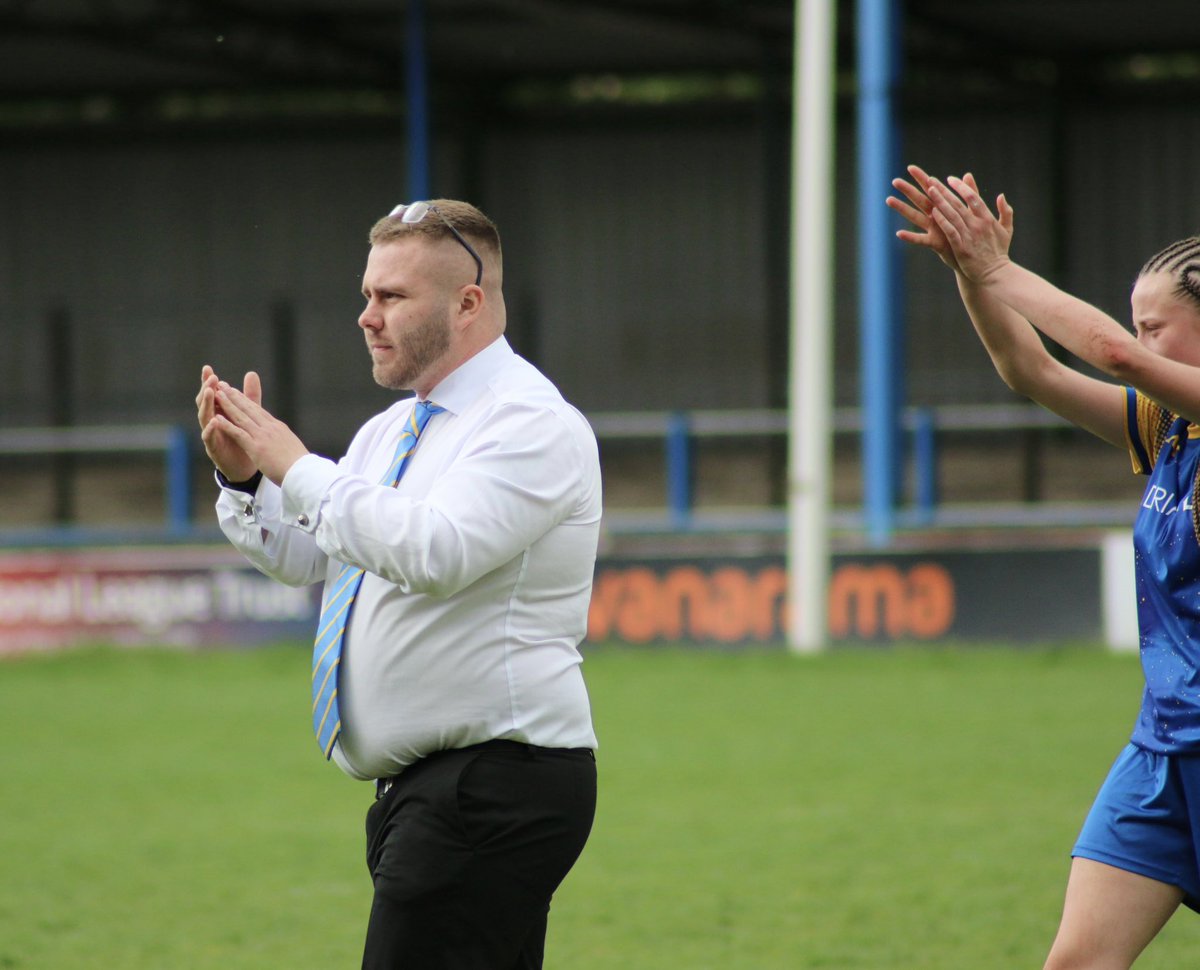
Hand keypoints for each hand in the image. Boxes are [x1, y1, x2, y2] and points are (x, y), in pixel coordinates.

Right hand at [197, 365, 261, 481]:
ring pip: (204, 418)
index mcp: (219, 413)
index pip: (212, 395)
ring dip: (206, 405)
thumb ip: (249, 396)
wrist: (248, 467)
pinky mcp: (214, 449)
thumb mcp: (248, 415)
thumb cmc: (244, 439)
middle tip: (210, 378)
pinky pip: (209, 438)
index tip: (208, 368)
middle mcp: (212, 422)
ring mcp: (211, 435)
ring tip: (210, 392)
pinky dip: (211, 429)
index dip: (209, 382)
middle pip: (205, 403)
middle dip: (206, 390)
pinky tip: (214, 421)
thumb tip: (251, 373)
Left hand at [209, 380, 308, 485]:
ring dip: (228, 405)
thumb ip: (284, 440)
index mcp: (278, 428)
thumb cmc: (301, 465)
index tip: (236, 392)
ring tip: (217, 394)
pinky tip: (217, 418)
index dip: (245, 401)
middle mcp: (270, 428)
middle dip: (234, 396)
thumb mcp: (293, 447)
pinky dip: (227, 425)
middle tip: (222, 385)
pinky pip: (239, 433)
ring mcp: (263, 436)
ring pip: (242, 417)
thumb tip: (284, 439)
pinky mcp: (257, 447)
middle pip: (249, 408)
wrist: (304, 473)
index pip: (259, 411)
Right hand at [886, 164, 978, 271]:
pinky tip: (898, 233)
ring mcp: (934, 230)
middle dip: (908, 190)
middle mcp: (937, 217)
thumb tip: (967, 175)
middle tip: (895, 181)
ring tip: (889, 200)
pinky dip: (910, 237)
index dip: (921, 178)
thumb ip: (971, 194)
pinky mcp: (935, 243)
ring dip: (902, 209)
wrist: (976, 258)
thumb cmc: (974, 236)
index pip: (932, 189)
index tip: (910, 167)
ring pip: (915, 217)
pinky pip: (921, 240)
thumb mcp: (975, 211)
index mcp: (945, 208)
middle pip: (920, 200)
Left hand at [925, 173, 1013, 284]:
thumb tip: (1001, 195)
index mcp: (988, 219)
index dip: (961, 187)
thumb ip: (1005, 212)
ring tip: (930, 190)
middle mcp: (978, 224)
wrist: (996, 273)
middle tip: (932, 179)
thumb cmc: (999, 252)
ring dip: (941, 201)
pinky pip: (950, 231)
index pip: (973, 198)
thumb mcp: (1007, 230)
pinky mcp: (961, 247)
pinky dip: (943, 221)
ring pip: (953, 214)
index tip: (951, 179)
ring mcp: (969, 235)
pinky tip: (934, 212)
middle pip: (959, 203)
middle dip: (946, 190)